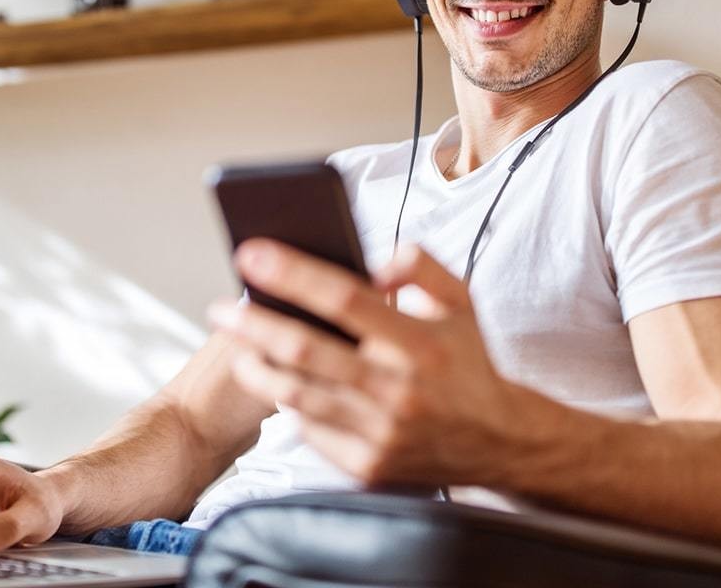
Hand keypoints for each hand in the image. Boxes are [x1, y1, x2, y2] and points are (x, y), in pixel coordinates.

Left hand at [210, 239, 523, 487]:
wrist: (500, 442)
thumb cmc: (468, 363)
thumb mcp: (461, 301)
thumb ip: (421, 266)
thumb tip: (374, 262)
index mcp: (420, 342)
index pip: (343, 298)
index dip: (292, 274)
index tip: (251, 253)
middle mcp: (399, 389)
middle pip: (305, 349)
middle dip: (253, 324)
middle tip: (220, 307)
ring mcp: (381, 433)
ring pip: (297, 394)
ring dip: (256, 367)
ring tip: (237, 346)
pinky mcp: (368, 466)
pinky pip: (312, 429)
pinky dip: (291, 404)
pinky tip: (279, 384)